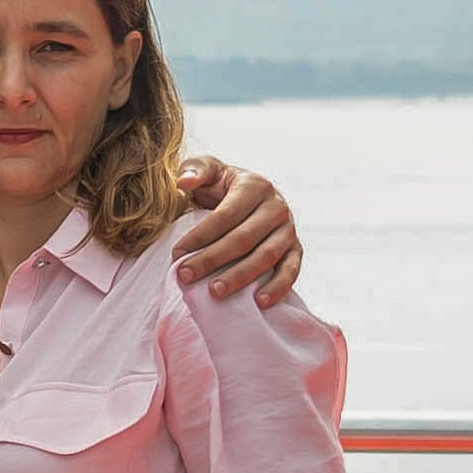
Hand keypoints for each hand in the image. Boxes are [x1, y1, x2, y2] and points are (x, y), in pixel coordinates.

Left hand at [168, 159, 304, 305]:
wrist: (249, 196)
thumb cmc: (222, 186)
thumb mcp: (208, 170)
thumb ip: (195, 169)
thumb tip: (184, 182)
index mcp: (254, 185)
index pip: (226, 215)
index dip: (200, 236)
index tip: (176, 254)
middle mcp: (277, 206)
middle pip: (243, 238)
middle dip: (212, 260)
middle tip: (185, 276)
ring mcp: (289, 229)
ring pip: (266, 256)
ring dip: (240, 277)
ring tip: (214, 292)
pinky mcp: (296, 249)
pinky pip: (291, 271)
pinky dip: (278, 288)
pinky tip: (258, 302)